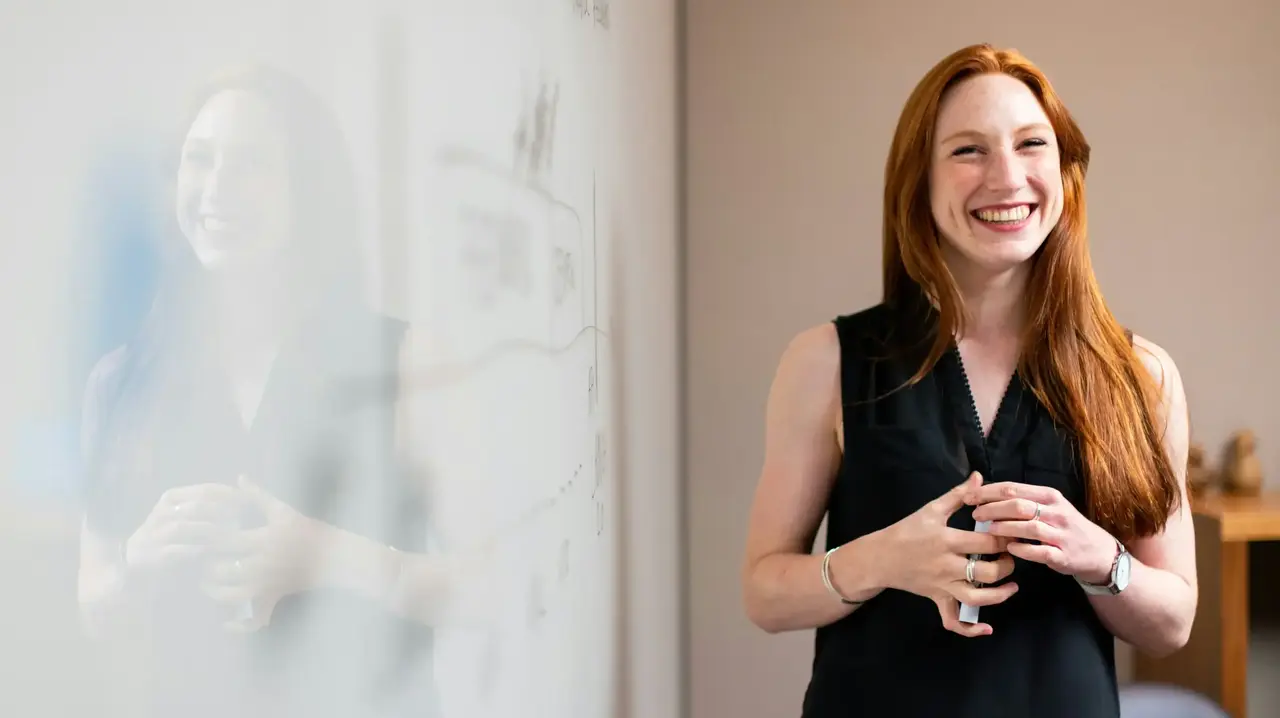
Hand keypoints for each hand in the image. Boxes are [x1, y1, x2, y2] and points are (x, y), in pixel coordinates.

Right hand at [125, 484, 241, 573]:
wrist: (138, 560)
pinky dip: (194, 551)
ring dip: (208, 532)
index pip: (206, 490)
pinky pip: (175, 550)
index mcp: (172, 497)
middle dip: (221, 513)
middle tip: (242, 522)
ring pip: (183, 527)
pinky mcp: (152, 555)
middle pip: (196, 507)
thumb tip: (245, 489)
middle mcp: (162, 512)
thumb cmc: (172, 536)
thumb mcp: (189, 515)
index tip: (248, 503)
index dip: (230, 495)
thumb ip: (211, 504)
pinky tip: (210, 553)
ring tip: (228, 537)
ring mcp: (154, 534)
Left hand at [200, 476, 322, 631]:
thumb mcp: (283, 510)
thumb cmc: (306, 530)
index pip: (227, 540)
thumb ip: (258, 496)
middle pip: (225, 570)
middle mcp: (264, 564)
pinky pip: (256, 619)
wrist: (332, 555)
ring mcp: (268, 584)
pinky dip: (239, 626)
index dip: (208, 539)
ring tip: (206, 584)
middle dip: (207, 567)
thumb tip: (239, 478)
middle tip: (197, 561)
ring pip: (233, 595)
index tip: (196, 536)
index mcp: (264, 539)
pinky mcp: (274, 598)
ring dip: (216, 592)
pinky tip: (225, 624)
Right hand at [879, 471, 1018, 636]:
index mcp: (947, 540)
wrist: (880, 557)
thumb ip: (958, 495)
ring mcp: (943, 586)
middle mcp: (947, 566)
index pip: (987, 543)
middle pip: (988, 572)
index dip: (1006, 539)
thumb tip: (979, 477)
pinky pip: (953, 621)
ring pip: (977, 599)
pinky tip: (986, 628)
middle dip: (1007, 565)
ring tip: (1011, 586)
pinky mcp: (937, 599)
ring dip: (1000, 595)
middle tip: (1011, 556)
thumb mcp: (931, 509)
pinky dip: (970, 629)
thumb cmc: (906, 531)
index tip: (1015, 533)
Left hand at [966, 482, 1117, 584]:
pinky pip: (1040, 551)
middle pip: (1018, 505)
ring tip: (988, 530)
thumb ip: (1022, 499)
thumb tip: (985, 493)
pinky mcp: (1062, 555)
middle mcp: (1056, 512)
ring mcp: (1060, 534)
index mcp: (1049, 496)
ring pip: (1029, 526)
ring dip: (1005, 527)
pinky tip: (1009, 548)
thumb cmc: (1065, 526)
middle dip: (992, 508)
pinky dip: (1022, 549)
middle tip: (975, 513)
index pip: (1013, 489)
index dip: (988, 492)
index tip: (968, 496)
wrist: (1098, 551)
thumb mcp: (1049, 506)